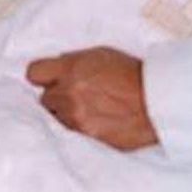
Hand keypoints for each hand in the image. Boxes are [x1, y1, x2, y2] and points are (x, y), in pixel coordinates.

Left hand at [26, 47, 158, 150]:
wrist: (158, 102)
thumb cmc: (132, 75)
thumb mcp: (100, 55)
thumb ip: (72, 61)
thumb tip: (55, 69)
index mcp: (71, 69)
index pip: (33, 73)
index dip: (42, 77)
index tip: (48, 80)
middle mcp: (69, 94)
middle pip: (45, 99)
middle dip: (58, 97)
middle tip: (79, 96)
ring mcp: (78, 117)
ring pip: (57, 118)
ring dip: (68, 114)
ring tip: (92, 109)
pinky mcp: (88, 136)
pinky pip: (72, 132)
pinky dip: (80, 128)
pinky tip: (97, 121)